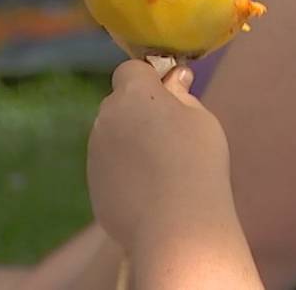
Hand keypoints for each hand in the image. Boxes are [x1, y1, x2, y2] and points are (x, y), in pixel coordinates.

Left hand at [87, 60, 234, 251]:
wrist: (176, 224)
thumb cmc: (197, 163)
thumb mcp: (201, 120)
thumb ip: (181, 95)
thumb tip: (173, 80)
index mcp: (133, 95)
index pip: (130, 70)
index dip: (149, 79)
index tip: (170, 95)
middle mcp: (106, 118)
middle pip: (119, 104)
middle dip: (139, 112)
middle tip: (171, 136)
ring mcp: (95, 153)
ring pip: (113, 137)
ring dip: (131, 143)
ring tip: (163, 170)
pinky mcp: (93, 184)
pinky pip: (110, 167)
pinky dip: (126, 173)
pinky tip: (150, 192)